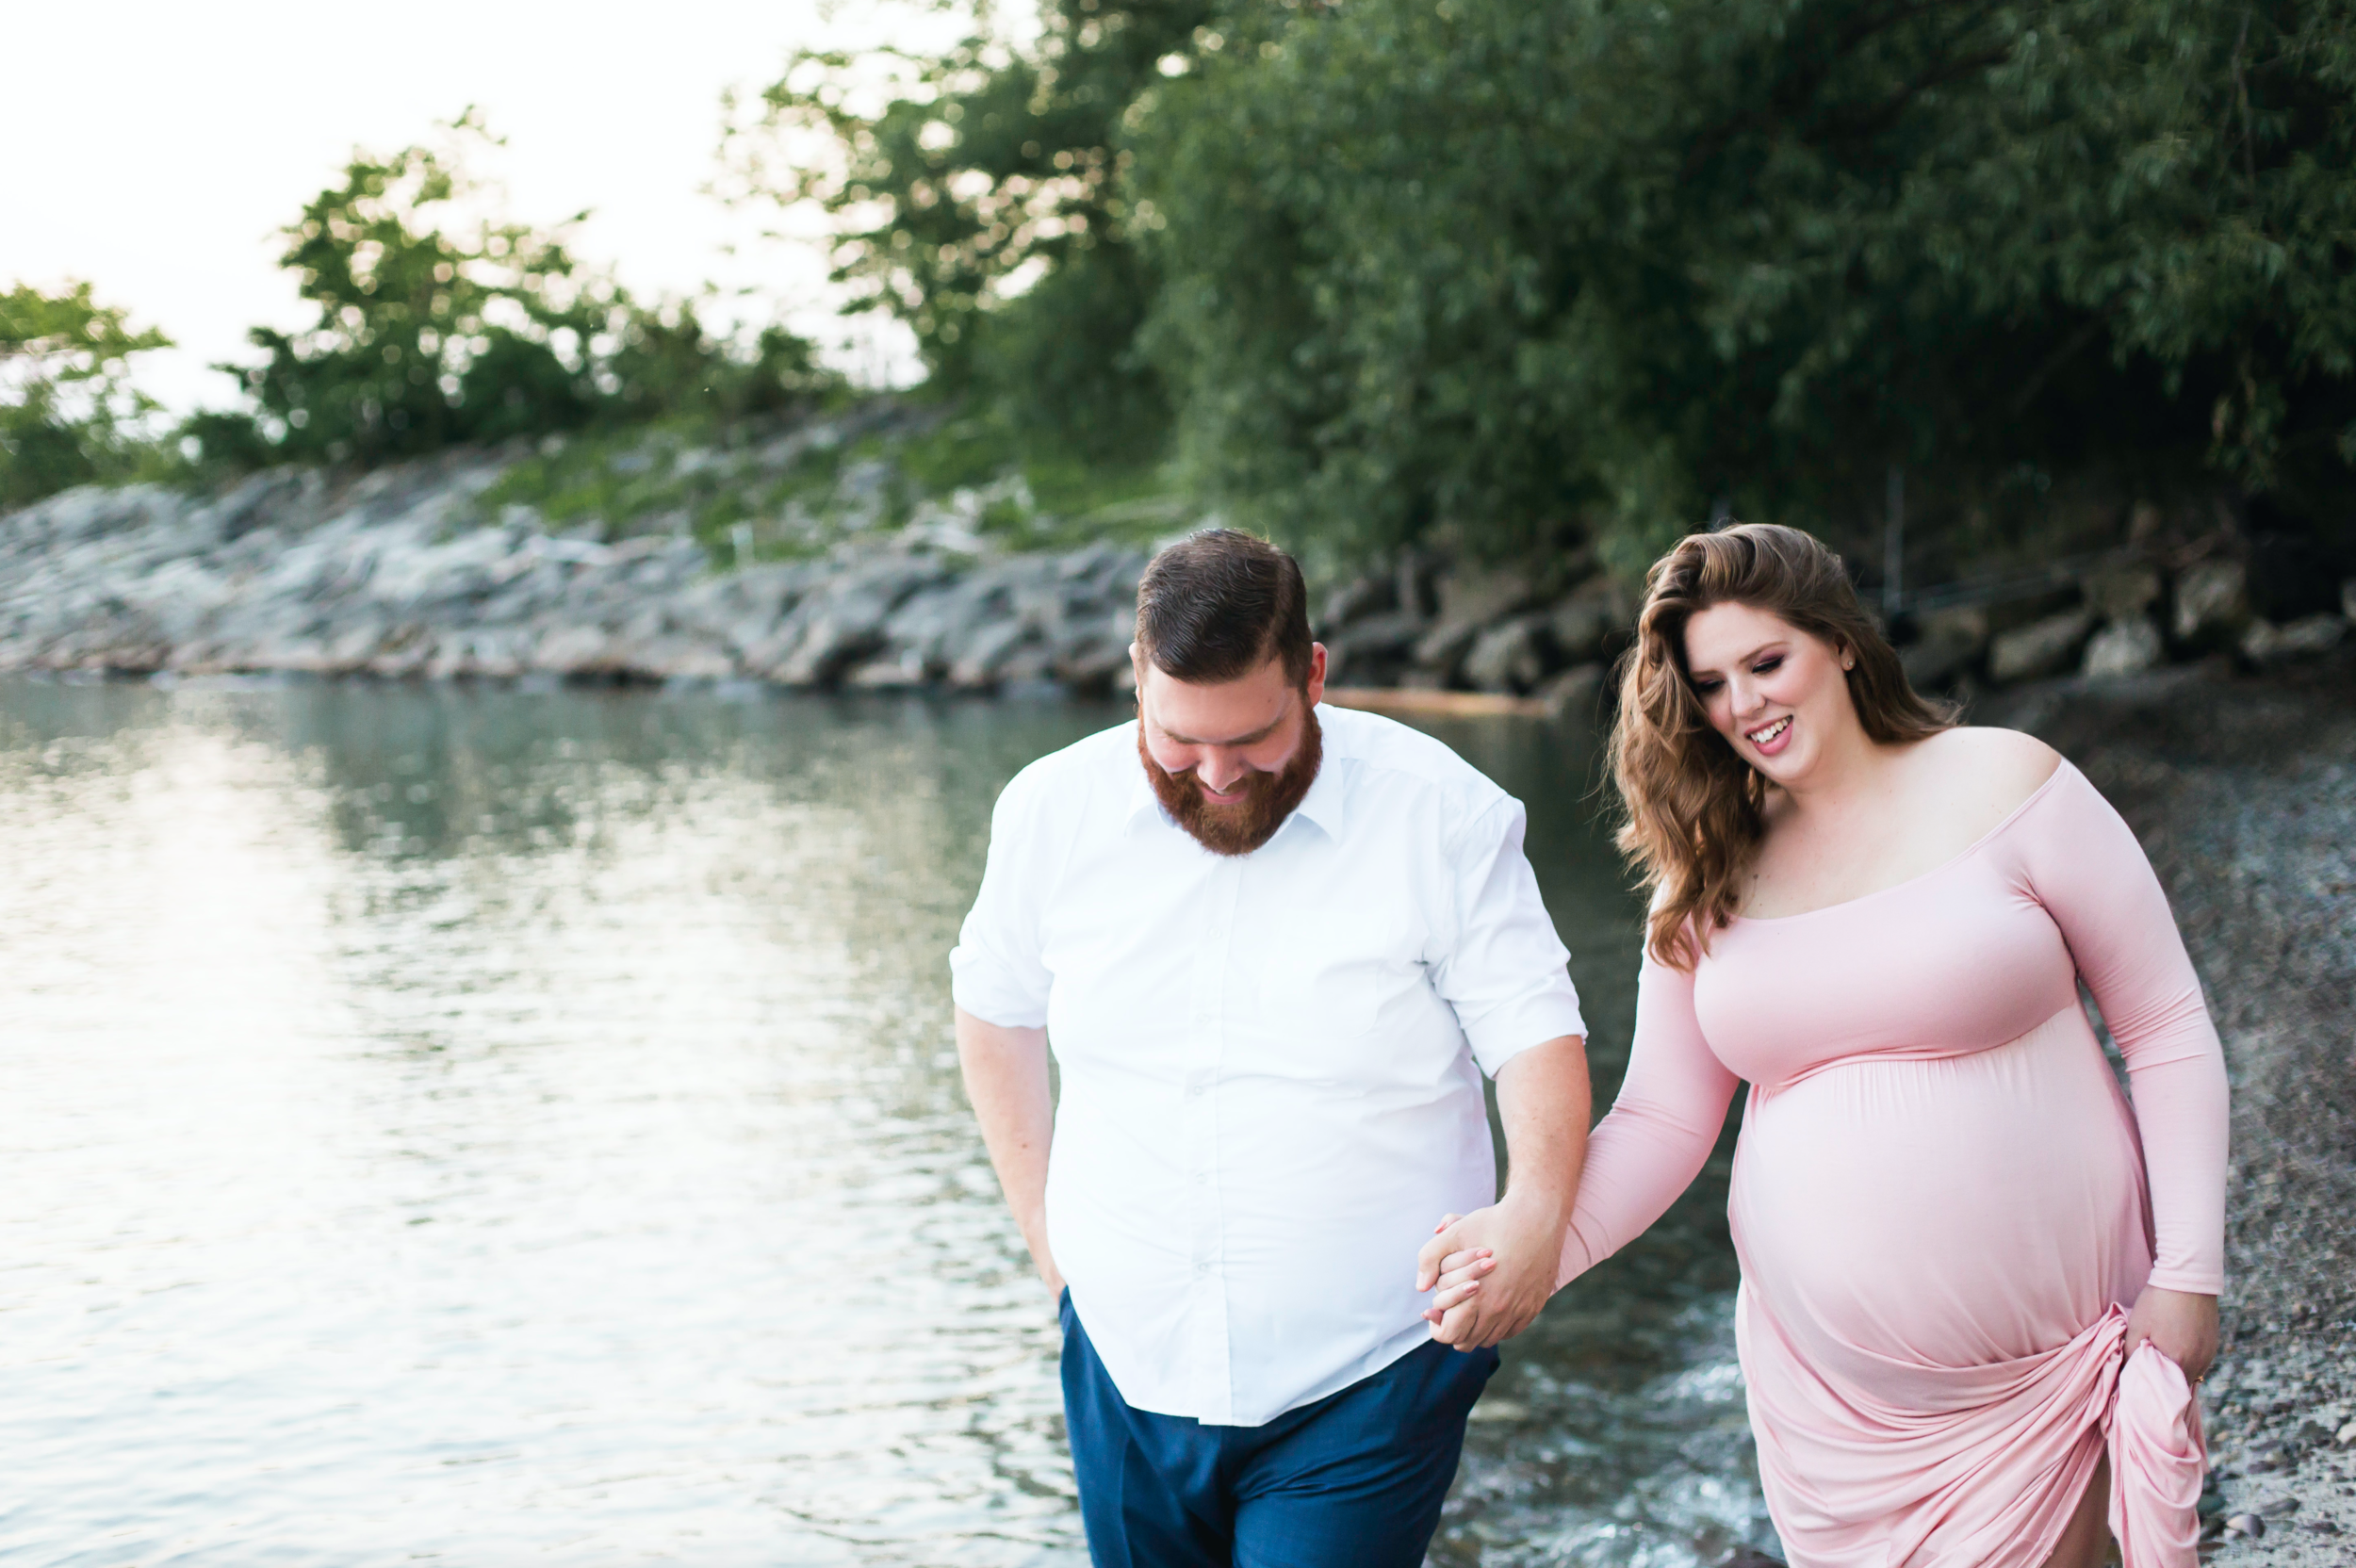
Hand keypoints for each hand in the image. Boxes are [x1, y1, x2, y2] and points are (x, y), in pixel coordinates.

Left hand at [1414, 1195, 1563, 1350]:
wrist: (1536, 1218)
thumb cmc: (1492, 1223)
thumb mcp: (1455, 1234)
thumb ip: (1429, 1258)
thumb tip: (1421, 1287)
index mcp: (1476, 1297)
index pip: (1449, 1335)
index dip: (1437, 1326)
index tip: (1434, 1312)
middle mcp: (1499, 1310)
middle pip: (1467, 1342)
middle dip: (1454, 1328)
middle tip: (1450, 1311)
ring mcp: (1519, 1311)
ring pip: (1490, 1338)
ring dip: (1476, 1328)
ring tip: (1468, 1309)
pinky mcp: (1533, 1307)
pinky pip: (1511, 1331)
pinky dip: (1498, 1326)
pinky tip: (1490, 1308)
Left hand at [2124, 1285, 2218, 1383]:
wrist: (2188, 1278)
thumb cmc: (2157, 1302)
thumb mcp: (2137, 1327)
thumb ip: (2131, 1355)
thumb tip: (2126, 1373)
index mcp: (2178, 1363)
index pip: (2165, 1392)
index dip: (2151, 1390)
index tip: (2139, 1385)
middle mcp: (2199, 1364)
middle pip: (2178, 1384)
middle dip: (2162, 1381)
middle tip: (2146, 1371)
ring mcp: (2209, 1354)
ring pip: (2190, 1373)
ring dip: (2175, 1370)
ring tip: (2159, 1356)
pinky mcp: (2213, 1344)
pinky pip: (2199, 1361)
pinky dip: (2186, 1360)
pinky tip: (2174, 1346)